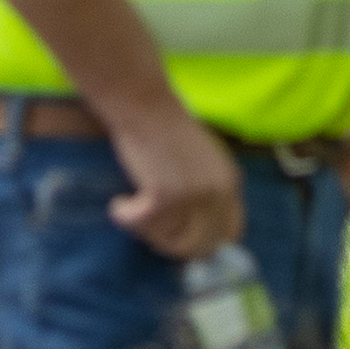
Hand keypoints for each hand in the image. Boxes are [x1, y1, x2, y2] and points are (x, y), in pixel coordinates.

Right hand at [106, 96, 244, 257]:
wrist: (143, 102)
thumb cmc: (165, 125)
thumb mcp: (203, 160)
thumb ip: (208, 190)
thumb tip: (199, 232)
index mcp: (230, 182)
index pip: (231, 233)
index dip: (206, 240)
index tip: (181, 237)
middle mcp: (217, 192)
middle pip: (202, 246)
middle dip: (175, 245)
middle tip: (150, 230)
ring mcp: (193, 196)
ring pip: (171, 242)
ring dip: (147, 232)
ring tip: (132, 210)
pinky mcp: (164, 195)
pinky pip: (140, 225)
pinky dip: (124, 216)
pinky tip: (118, 204)